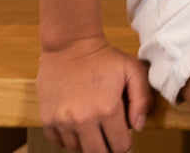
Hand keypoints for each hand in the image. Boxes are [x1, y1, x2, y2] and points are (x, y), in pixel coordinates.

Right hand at [37, 38, 151, 152]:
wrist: (71, 46)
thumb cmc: (105, 57)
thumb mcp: (133, 70)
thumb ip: (142, 99)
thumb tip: (138, 126)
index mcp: (107, 110)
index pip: (119, 146)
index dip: (125, 144)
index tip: (125, 136)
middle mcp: (83, 120)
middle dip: (107, 149)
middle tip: (110, 138)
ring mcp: (62, 122)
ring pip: (77, 150)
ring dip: (88, 144)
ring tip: (95, 128)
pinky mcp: (47, 120)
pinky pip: (59, 143)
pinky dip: (69, 139)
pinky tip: (78, 126)